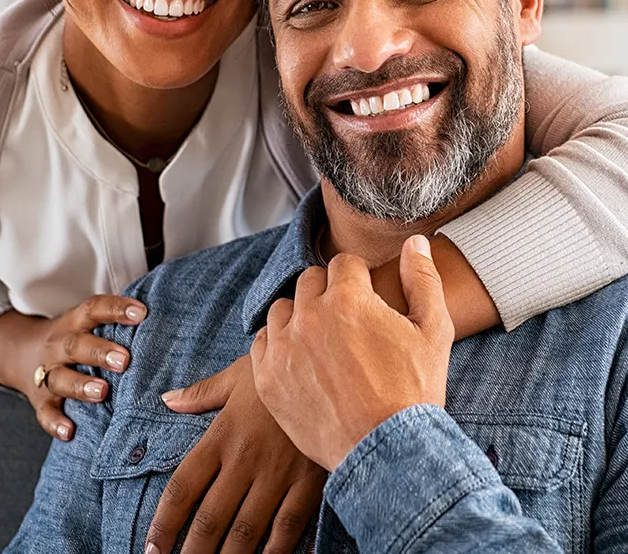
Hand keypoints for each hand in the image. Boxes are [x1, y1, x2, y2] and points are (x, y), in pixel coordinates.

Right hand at [0, 295, 146, 439]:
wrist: (22, 353)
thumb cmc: (75, 339)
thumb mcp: (88, 324)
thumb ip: (116, 324)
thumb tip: (165, 323)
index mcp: (74, 322)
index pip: (93, 309)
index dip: (116, 309)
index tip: (141, 313)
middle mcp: (59, 346)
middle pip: (76, 345)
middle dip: (99, 352)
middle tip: (124, 360)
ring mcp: (47, 373)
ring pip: (60, 378)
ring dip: (80, 385)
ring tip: (102, 392)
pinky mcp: (40, 401)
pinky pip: (45, 413)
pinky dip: (55, 422)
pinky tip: (69, 431)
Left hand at [151, 354, 325, 553]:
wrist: (327, 362)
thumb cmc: (279, 369)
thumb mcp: (237, 375)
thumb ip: (201, 394)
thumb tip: (168, 400)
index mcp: (223, 434)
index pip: (183, 487)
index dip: (164, 522)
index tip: (151, 546)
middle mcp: (245, 459)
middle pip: (210, 519)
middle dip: (191, 553)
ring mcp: (278, 474)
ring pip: (245, 532)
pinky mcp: (309, 481)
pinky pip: (288, 527)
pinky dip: (274, 552)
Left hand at [250, 236, 453, 471]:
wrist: (388, 452)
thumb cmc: (414, 391)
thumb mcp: (433, 330)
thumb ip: (423, 279)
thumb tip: (417, 243)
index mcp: (348, 297)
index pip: (344, 264)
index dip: (359, 279)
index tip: (366, 299)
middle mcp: (309, 315)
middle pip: (310, 281)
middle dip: (329, 292)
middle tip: (347, 321)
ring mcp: (284, 347)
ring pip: (283, 309)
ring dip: (300, 316)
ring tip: (322, 340)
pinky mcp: (268, 378)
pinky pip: (262, 342)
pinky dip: (277, 344)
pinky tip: (299, 358)